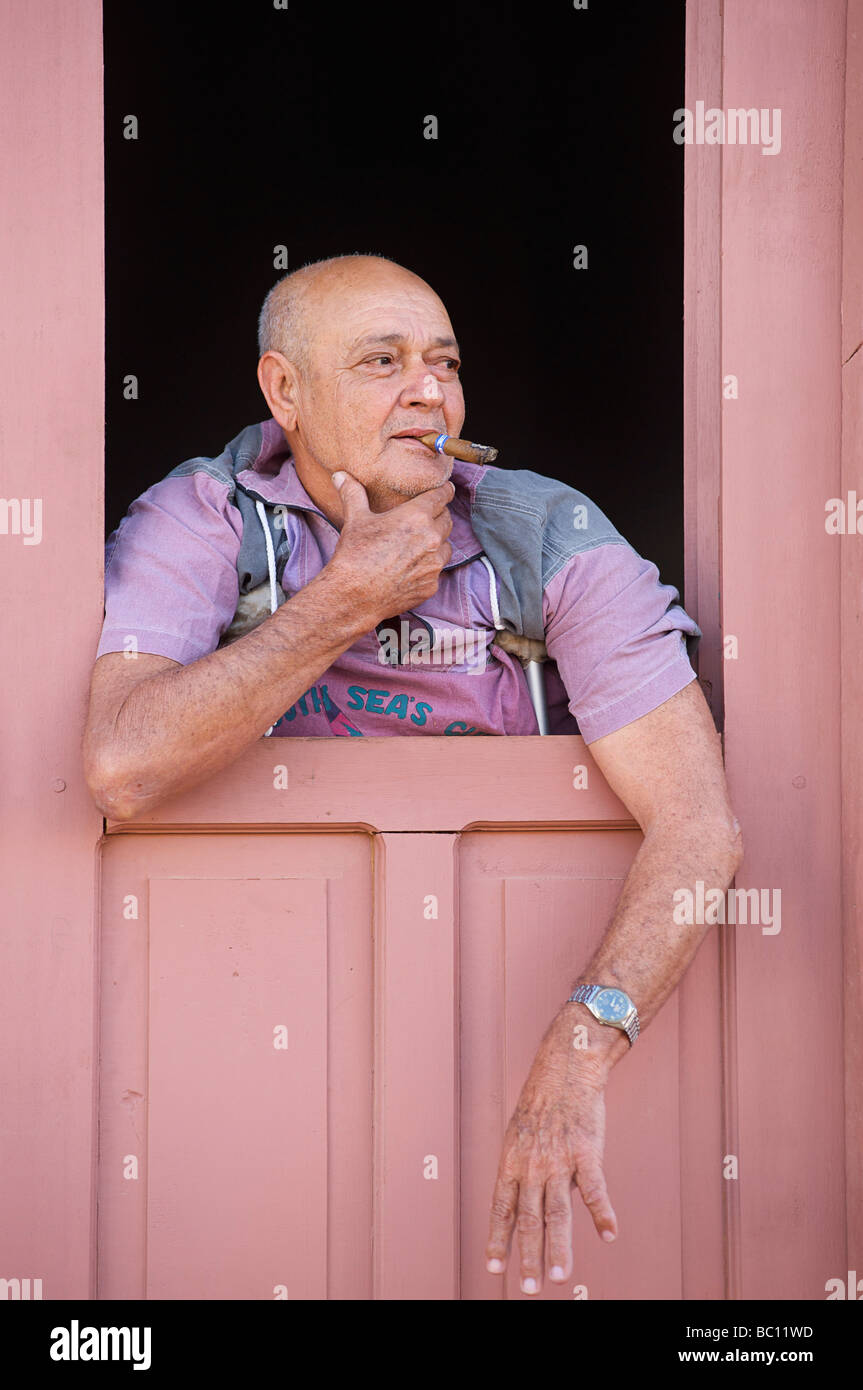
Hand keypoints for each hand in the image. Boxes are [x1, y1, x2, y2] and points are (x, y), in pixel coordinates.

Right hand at [326, 473, 453, 626]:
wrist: (354, 596)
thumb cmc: (355, 555)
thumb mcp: (355, 519)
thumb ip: (353, 493)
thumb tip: (340, 475)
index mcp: (417, 516)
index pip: (442, 496)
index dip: (444, 491)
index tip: (445, 489)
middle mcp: (432, 539)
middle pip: (447, 519)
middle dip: (438, 516)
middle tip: (425, 518)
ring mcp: (434, 564)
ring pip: (446, 546)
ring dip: (437, 542)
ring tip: (418, 544)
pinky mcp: (432, 585)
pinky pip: (438, 570)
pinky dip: (429, 566)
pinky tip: (412, 567)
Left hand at [485, 1008, 619, 1294]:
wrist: (565, 1069)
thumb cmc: (542, 1103)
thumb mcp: (519, 1135)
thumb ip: (523, 1171)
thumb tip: (525, 1205)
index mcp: (511, 1161)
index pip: (501, 1209)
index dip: (498, 1240)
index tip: (495, 1268)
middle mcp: (532, 1165)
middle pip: (528, 1219)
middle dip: (528, 1257)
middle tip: (529, 1288)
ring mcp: (559, 1159)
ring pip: (557, 1213)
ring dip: (558, 1249)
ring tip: (559, 1278)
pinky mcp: (586, 1152)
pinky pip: (595, 1190)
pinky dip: (602, 1215)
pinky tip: (609, 1235)